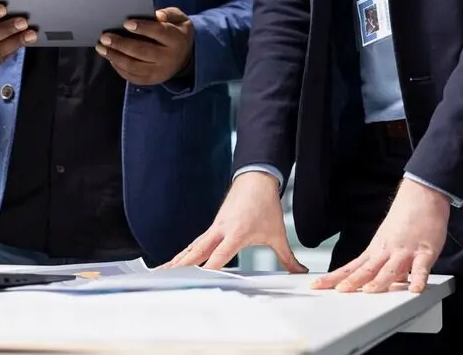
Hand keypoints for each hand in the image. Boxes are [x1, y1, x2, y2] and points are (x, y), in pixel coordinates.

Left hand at [97, 7, 193, 86]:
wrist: (186, 56)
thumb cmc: (176, 31)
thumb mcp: (179, 19)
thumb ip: (169, 14)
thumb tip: (156, 15)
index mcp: (176, 40)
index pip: (159, 33)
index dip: (143, 28)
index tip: (125, 23)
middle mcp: (169, 58)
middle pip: (142, 51)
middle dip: (121, 44)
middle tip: (104, 37)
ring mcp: (160, 72)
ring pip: (134, 66)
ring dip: (115, 57)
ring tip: (101, 48)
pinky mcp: (152, 81)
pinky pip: (133, 77)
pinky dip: (119, 68)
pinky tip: (110, 58)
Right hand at [162, 171, 307, 272]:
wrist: (256, 180)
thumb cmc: (265, 205)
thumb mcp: (277, 234)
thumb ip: (287, 257)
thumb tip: (300, 271)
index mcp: (236, 233)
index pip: (219, 255)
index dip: (209, 269)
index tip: (200, 281)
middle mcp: (221, 230)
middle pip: (198, 251)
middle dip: (183, 265)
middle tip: (168, 276)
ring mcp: (214, 228)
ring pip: (193, 247)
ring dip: (178, 259)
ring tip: (162, 271)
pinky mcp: (212, 227)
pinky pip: (196, 243)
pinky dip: (185, 253)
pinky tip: (176, 262)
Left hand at [312, 178, 449, 293]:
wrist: (421, 195)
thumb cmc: (405, 218)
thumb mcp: (387, 242)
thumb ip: (383, 265)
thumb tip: (383, 283)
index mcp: (375, 250)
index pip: (351, 267)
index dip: (335, 277)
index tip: (318, 285)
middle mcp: (386, 251)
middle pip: (366, 269)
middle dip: (352, 281)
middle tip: (339, 291)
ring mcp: (404, 251)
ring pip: (390, 269)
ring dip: (380, 281)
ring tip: (370, 292)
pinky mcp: (425, 251)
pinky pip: (421, 267)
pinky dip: (418, 278)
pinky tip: (415, 288)